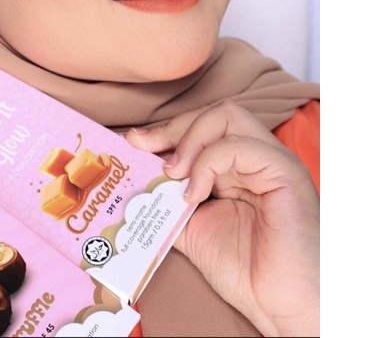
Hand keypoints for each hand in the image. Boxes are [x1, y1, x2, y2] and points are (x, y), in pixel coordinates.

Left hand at [127, 101, 319, 336]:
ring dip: (189, 140)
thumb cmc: (245, 269)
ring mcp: (272, 160)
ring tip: (173, 173)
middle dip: (172, 127)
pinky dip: (208, 162)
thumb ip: (166, 198)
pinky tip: (195, 192)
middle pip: (212, 112)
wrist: (282, 305)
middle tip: (145, 148)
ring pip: (227, 116)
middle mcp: (256, 155)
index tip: (133, 142)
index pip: (201, 124)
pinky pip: (239, 146)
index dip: (165, 130)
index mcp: (237, 164)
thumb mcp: (190, 226)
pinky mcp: (284, 172)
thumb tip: (134, 179)